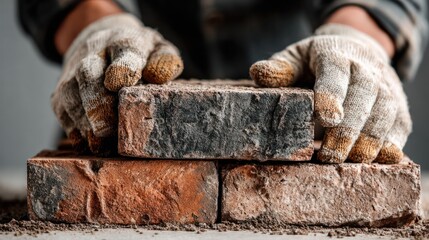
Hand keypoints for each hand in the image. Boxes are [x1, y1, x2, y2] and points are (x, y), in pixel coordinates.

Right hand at [51, 13, 183, 153]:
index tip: (120, 84)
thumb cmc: (140, 53)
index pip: (125, 52)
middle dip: (97, 103)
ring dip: (83, 121)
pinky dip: (73, 128)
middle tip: (108, 129)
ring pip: (71, 94)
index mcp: (124, 42)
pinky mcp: (61, 90)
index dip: (123, 68)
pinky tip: (88, 144)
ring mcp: (73, 71)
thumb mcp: (158, 49)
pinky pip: (62, 110)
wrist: (101, 40)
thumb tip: (160, 77)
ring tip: (99, 144)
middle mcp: (94, 53)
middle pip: (88, 74)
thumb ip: (165, 61)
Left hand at [250, 24, 410, 163]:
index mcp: (335, 54)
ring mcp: (386, 87)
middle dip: (348, 129)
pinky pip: (399, 125)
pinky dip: (391, 144)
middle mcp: (366, 68)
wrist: (358, 50)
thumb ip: (280, 68)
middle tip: (330, 157)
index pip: (335, 73)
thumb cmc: (317, 61)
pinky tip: (377, 160)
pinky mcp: (398, 106)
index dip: (332, 95)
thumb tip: (257, 73)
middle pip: (363, 97)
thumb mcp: (295, 57)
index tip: (327, 119)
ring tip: (350, 162)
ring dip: (369, 140)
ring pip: (384, 113)